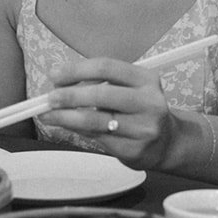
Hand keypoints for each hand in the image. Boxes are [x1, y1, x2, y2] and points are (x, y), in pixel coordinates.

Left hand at [35, 56, 178, 168]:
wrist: (168, 143)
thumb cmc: (140, 111)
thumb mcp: (130, 90)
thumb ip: (101, 83)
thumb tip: (60, 84)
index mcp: (147, 80)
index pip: (106, 68)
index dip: (77, 70)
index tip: (55, 75)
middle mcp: (149, 102)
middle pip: (100, 94)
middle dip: (69, 96)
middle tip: (49, 98)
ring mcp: (144, 128)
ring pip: (95, 120)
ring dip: (66, 117)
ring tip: (48, 115)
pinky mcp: (135, 150)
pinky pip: (98, 138)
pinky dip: (78, 131)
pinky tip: (68, 127)